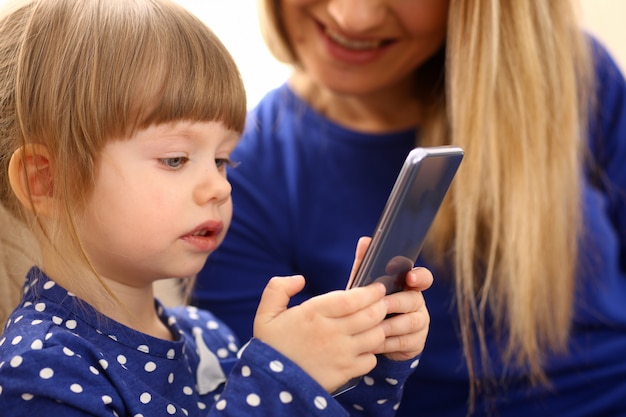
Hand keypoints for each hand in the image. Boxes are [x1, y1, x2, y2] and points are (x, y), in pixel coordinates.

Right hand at [253, 275, 387, 392]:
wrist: (269, 385)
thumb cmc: (270, 346)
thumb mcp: (266, 314)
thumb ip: (278, 289)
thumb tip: (300, 279)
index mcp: (314, 313)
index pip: (352, 298)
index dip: (371, 292)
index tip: (378, 288)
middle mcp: (331, 332)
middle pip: (370, 315)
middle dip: (381, 305)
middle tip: (382, 302)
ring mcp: (341, 354)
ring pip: (375, 336)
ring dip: (380, 327)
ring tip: (376, 322)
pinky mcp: (345, 373)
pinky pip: (371, 360)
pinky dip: (372, 352)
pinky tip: (365, 347)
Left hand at [351, 237, 432, 361]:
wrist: (368, 337)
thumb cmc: (368, 305)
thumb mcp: (364, 285)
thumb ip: (365, 264)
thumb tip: (365, 241)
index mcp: (408, 285)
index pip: (423, 278)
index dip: (420, 277)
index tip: (411, 277)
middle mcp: (417, 302)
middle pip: (414, 300)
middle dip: (397, 303)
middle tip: (382, 305)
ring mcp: (420, 323)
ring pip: (410, 323)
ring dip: (391, 324)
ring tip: (374, 326)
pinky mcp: (416, 343)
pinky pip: (405, 342)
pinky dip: (388, 342)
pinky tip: (374, 342)